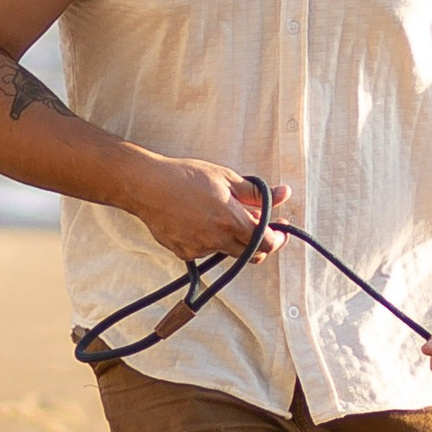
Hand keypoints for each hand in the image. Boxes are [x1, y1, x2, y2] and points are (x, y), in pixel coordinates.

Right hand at [124, 154, 287, 268]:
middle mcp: (217, 239)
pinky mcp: (185, 253)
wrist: (147, 186)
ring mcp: (199, 249)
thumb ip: (257, 193)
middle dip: (261, 243)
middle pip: (251, 254)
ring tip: (220, 213)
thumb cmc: (186, 176)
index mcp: (231, 220)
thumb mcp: (226, 178)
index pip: (267, 242)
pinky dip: (211, 240)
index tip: (281, 230)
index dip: (278, 239)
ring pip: (228, 251)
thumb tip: (284, 193)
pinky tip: (200, 221)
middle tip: (260, 225)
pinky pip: (206, 251)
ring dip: (233, 238)